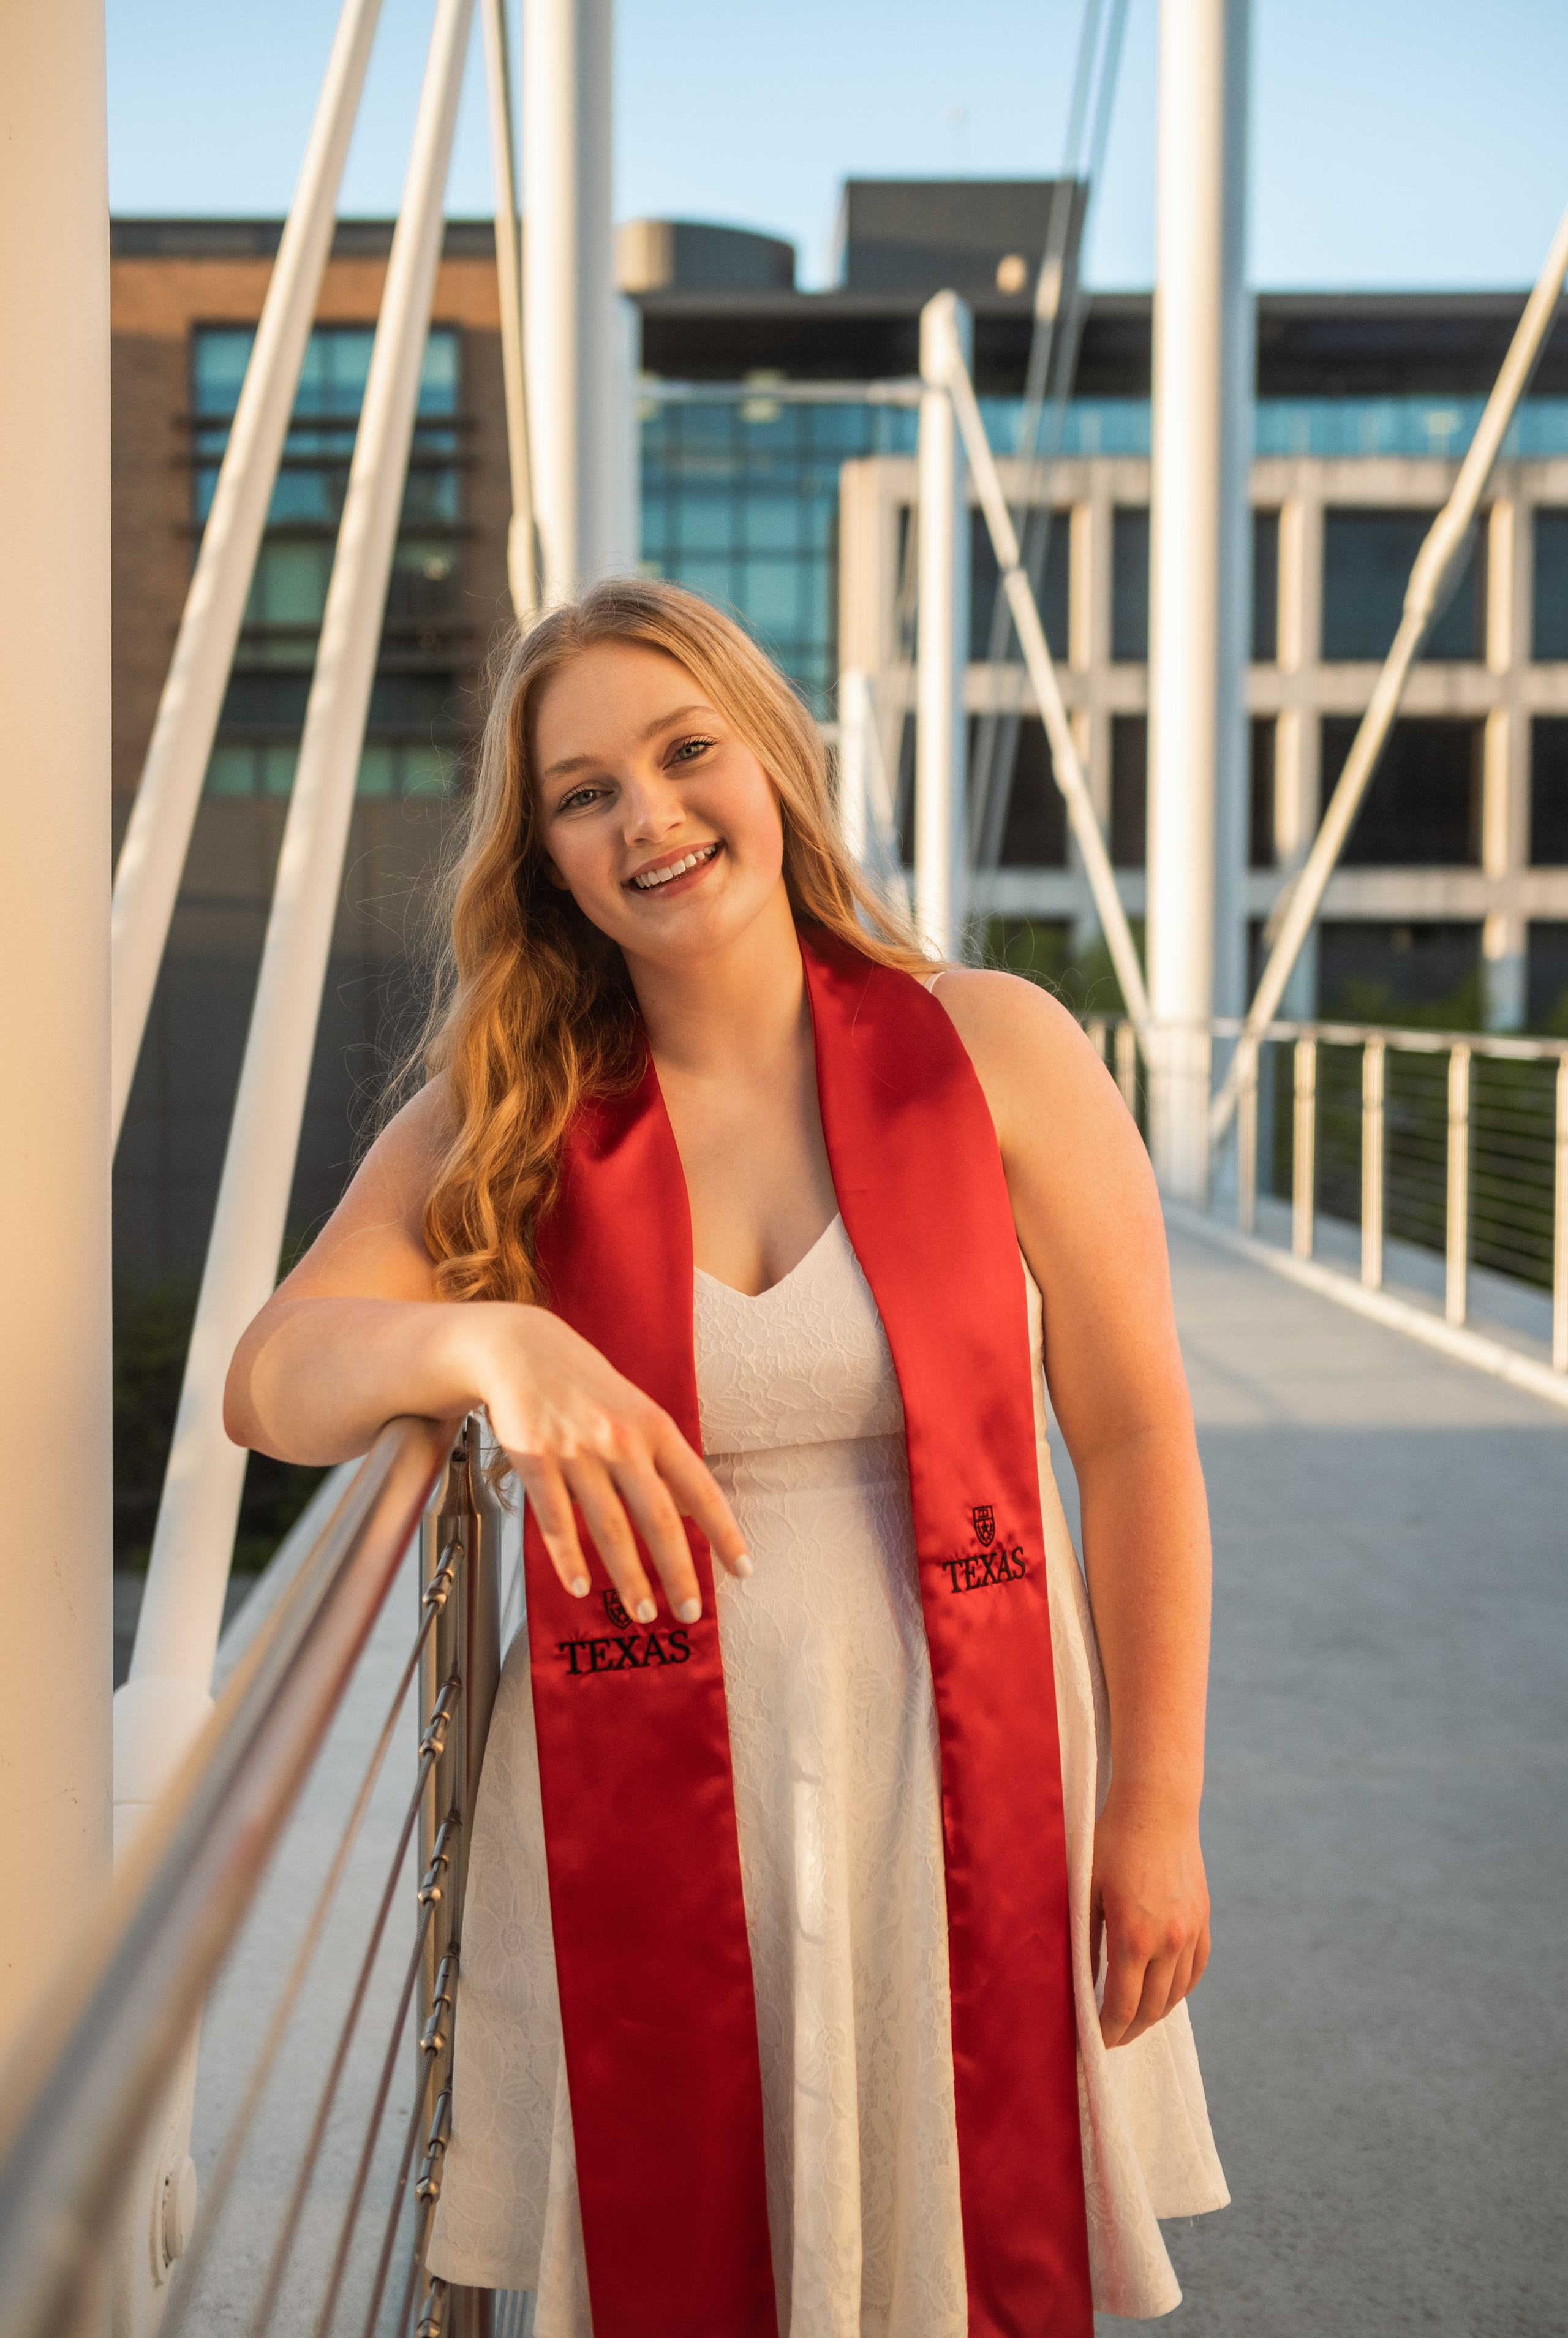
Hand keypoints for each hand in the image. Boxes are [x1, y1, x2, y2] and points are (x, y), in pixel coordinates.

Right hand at [466, 1303, 750, 1622]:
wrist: (521, 1350)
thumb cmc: (585, 1386)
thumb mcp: (636, 1411)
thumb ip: (662, 1462)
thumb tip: (695, 1514)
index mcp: (654, 1428)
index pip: (700, 1488)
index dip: (724, 1532)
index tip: (742, 1569)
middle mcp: (621, 1440)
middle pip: (659, 1518)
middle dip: (678, 1572)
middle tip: (690, 1613)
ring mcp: (577, 1451)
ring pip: (610, 1528)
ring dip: (629, 1578)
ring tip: (643, 1612)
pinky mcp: (535, 1459)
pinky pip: (555, 1521)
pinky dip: (569, 1560)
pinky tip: (581, 1587)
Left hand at [1088, 1783, 1209, 2047]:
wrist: (1157, 1805)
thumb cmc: (1110, 1841)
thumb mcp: (1086, 1888)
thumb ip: (1085, 1938)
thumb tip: (1080, 1981)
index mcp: (1133, 1935)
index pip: (1122, 2006)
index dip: (1107, 2032)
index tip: (1093, 2044)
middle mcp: (1168, 1940)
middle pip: (1151, 2008)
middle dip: (1129, 2030)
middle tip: (1110, 2039)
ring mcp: (1191, 1931)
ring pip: (1176, 1993)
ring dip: (1154, 2014)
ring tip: (1133, 2021)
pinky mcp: (1203, 1919)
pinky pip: (1195, 1970)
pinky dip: (1179, 1989)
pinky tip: (1164, 1993)